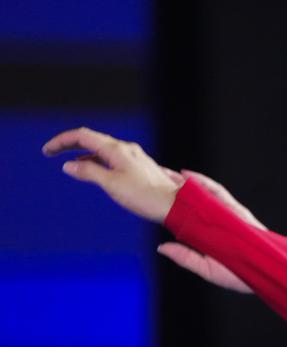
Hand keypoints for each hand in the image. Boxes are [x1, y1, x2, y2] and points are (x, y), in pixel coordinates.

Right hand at [42, 127, 181, 223]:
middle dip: (70, 144)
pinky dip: (97, 161)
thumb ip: (89, 172)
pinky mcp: (139, 167)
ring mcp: (134, 157)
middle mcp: (126, 149)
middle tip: (52, 152)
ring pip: (102, 149)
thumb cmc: (145, 196)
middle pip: (92, 139)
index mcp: (117, 150)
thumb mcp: (111, 185)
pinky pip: (112, 158)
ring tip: (69, 162)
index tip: (47, 150)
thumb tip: (69, 166)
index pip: (83, 136)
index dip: (62, 140)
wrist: (175, 205)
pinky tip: (93, 170)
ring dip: (83, 153)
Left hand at [156, 169, 261, 293]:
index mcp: (211, 233)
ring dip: (188, 181)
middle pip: (196, 199)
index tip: (155, 191)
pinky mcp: (239, 212)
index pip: (190, 212)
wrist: (268, 276)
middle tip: (159, 173)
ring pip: (206, 193)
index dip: (175, 201)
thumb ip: (186, 258)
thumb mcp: (207, 269)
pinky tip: (188, 177)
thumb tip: (161, 247)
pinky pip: (220, 195)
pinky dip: (204, 184)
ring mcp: (229, 215)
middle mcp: (219, 221)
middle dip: (178, 185)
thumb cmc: (239, 275)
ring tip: (170, 173)